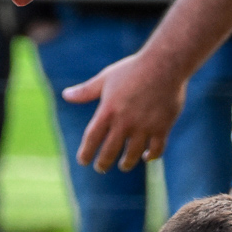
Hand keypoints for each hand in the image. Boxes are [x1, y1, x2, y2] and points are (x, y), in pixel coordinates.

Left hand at [62, 51, 187, 172]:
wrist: (165, 63)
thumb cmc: (133, 69)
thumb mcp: (106, 78)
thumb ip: (86, 91)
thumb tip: (65, 95)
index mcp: (108, 110)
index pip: (92, 138)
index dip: (86, 152)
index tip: (83, 161)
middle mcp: (124, 122)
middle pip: (109, 151)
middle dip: (103, 163)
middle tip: (100, 168)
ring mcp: (144, 126)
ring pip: (132, 155)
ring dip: (126, 163)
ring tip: (123, 165)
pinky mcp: (162, 127)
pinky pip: (156, 150)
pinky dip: (151, 156)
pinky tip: (146, 157)